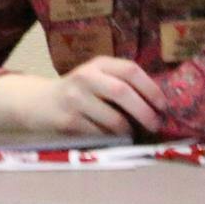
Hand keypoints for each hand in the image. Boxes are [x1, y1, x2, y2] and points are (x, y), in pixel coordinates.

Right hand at [0, 58, 166, 135]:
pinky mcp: (69, 121)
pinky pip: (102, 134)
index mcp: (98, 64)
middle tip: (156, 125)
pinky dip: (112, 139)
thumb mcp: (98, 79)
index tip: (163, 106)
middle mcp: (85, 77)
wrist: (41, 103)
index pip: (130, 70)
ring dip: (129, 130)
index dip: (151, 88)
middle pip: (122, 92)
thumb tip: (159, 105)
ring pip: (114, 119)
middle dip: (145, 112)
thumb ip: (123, 83)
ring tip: (131, 132)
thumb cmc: (81, 92)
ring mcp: (74, 99)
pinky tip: (111, 136)